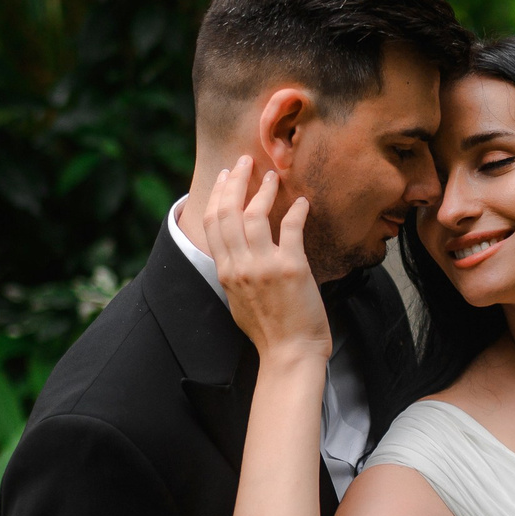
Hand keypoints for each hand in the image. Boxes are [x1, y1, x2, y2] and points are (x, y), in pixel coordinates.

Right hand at [200, 158, 332, 365]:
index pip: (213, 222)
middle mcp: (240, 266)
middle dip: (235, 181)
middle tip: (245, 161)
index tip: (225, 176)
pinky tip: (301, 202)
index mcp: (225, 272)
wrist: (290, 353)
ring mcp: (264, 266)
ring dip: (264, 190)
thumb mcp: (238, 300)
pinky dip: (295, 210)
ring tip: (273, 176)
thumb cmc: (269, 331)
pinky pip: (290, 227)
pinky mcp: (291, 267)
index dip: (218, 194)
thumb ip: (234, 273)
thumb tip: (235, 252)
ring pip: (254, 214)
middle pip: (228, 211)